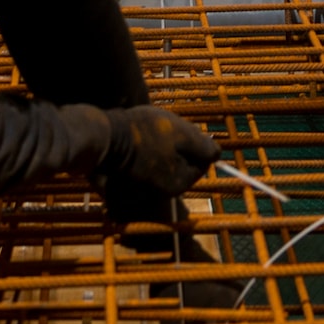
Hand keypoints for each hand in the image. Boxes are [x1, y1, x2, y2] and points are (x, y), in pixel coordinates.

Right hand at [99, 104, 221, 222]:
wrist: (105, 136)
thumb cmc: (145, 133)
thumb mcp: (182, 135)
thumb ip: (204, 147)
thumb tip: (218, 155)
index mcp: (179, 184)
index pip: (203, 162)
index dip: (196, 142)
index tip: (180, 130)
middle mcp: (164, 192)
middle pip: (184, 163)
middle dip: (179, 145)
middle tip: (164, 130)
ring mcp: (146, 188)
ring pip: (167, 162)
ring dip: (164, 147)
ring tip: (149, 133)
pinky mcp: (131, 179)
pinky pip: (150, 163)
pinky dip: (148, 151)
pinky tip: (139, 139)